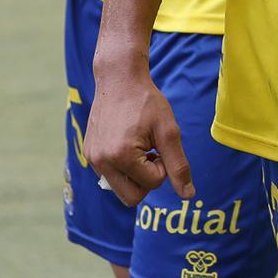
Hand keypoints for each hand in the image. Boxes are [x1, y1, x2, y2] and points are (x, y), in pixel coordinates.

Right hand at [85, 60, 194, 206]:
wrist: (119, 79)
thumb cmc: (146, 102)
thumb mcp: (168, 131)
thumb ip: (178, 165)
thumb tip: (188, 195)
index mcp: (121, 156)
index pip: (152, 184)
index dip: (162, 166)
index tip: (159, 144)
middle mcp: (101, 162)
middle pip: (132, 198)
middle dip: (148, 179)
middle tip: (151, 152)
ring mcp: (92, 159)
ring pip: (120, 189)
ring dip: (135, 175)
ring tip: (139, 147)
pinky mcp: (88, 154)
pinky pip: (109, 176)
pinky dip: (123, 168)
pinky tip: (126, 144)